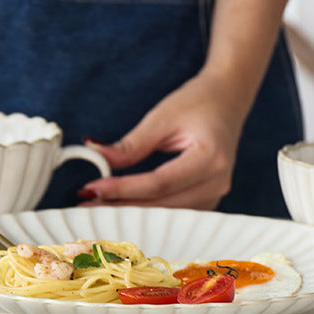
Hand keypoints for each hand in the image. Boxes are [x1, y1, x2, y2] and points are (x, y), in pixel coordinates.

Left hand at [78, 70, 251, 209]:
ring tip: (96, 208)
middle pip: (161, 205)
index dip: (122, 189)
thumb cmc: (198, 102)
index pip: (158, 183)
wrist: (228, 98)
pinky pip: (172, 213)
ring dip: (130, 213)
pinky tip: (119, 208)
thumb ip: (130, 144)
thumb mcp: (162, 117)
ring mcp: (215, 194)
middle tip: (85, 206)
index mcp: (210, 158)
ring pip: (166, 215)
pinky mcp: (207, 199)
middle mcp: (217, 182)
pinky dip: (145, 211)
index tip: (92, 188)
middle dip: (121, 207)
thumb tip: (96, 157)